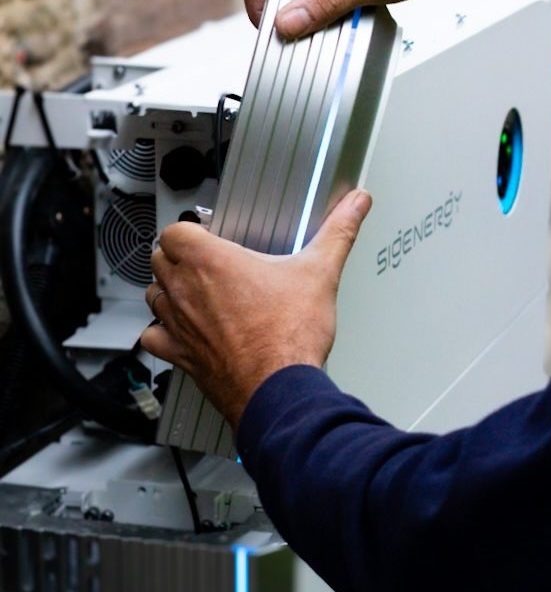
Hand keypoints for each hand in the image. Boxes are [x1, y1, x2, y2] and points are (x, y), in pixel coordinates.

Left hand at [140, 191, 372, 427]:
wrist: (277, 387)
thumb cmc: (290, 334)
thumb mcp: (321, 272)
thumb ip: (338, 231)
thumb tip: (356, 204)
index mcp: (213, 262)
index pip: (175, 231)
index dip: (190, 229)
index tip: (209, 233)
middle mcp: (187, 291)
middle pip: (159, 259)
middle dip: (178, 255)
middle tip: (205, 259)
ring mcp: (179, 324)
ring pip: (153, 295)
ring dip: (168, 289)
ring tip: (193, 290)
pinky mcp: (180, 355)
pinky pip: (153, 337)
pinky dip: (162, 331)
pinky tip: (181, 330)